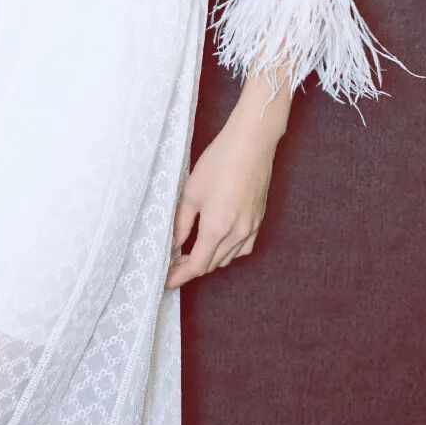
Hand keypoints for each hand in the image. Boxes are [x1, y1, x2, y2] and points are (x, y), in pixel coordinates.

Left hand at [164, 118, 279, 289]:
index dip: (180, 276)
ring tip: (191, 253)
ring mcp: (251, 228)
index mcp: (217, 229)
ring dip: (209, 260)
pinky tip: (218, 243)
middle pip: (212, 265)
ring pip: (228, 258)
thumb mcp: (191, 192)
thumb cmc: (219, 162)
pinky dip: (228, 252)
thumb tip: (174, 244)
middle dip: (191, 268)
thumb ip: (181, 223)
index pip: (197, 266)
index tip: (166, 280)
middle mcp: (237, 234)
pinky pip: (243, 248)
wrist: (251, 144)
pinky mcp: (258, 220)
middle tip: (173, 264)